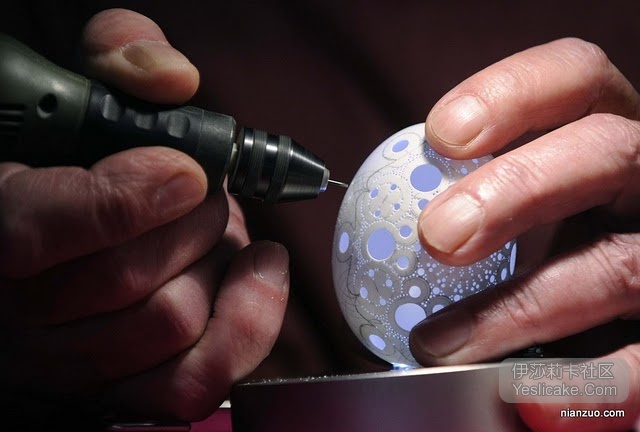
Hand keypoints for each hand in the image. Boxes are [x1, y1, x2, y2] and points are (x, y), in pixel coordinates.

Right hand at [0, 9, 288, 420]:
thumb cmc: (96, 156)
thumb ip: (120, 56)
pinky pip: (190, 384)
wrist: (104, 218)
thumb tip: (173, 79)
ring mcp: (72, 357)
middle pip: (124, 281)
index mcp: (1, 218)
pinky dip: (247, 323)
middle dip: (194, 219)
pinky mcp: (126, 388)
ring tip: (213, 228)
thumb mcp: (97, 86)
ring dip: (218, 259)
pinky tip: (260, 270)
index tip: (187, 171)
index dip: (119, 202)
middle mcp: (21, 304)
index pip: (27, 233)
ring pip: (170, 322)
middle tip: (203, 188)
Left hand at [410, 38, 639, 430]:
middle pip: (606, 152)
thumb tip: (381, 233)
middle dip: (518, 187)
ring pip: (619, 265)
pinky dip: (589, 381)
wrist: (608, 329)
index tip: (441, 135)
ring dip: (522, 306)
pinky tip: (524, 394)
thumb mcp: (517, 213)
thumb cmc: (545, 254)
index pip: (576, 81)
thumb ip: (468, 206)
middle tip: (439, 236)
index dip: (511, 95)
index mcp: (603, 139)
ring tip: (442, 343)